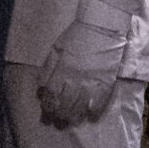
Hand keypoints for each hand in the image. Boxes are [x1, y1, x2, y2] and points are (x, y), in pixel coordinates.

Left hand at [36, 0, 131, 127]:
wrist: (102, 26)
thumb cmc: (77, 35)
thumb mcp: (56, 48)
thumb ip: (48, 67)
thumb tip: (41, 85)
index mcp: (61, 70)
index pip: (50, 95)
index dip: (48, 106)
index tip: (47, 112)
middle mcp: (75, 79)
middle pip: (65, 104)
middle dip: (59, 115)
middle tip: (58, 121)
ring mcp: (92, 81)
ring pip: (81, 106)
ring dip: (75, 116)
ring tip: (72, 121)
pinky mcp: (107, 81)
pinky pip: (100, 101)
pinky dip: (95, 110)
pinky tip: (91, 115)